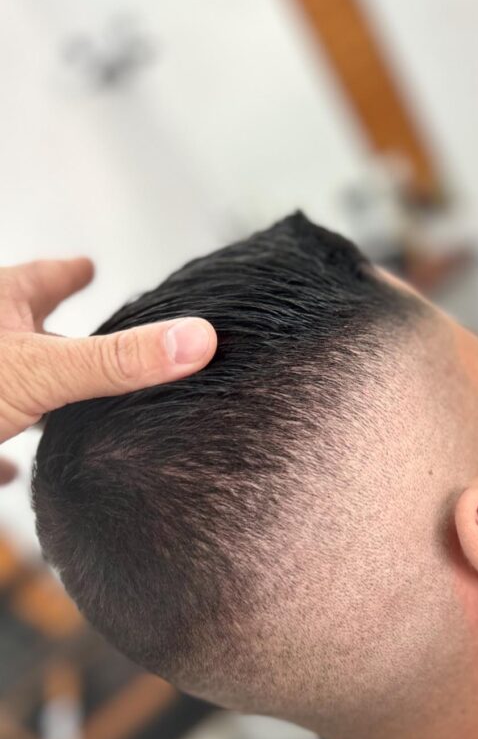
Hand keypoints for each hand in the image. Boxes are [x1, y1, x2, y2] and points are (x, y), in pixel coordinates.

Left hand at [0, 257, 215, 483]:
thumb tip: (198, 340)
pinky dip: (8, 455)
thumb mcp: (43, 369)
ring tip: (72, 408)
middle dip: (61, 338)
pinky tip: (18, 472)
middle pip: (27, 333)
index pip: (44, 279)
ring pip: (14, 387)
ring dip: (40, 397)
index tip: (87, 266)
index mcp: (1, 306)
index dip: (70, 273)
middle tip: (95, 339)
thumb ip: (117, 360)